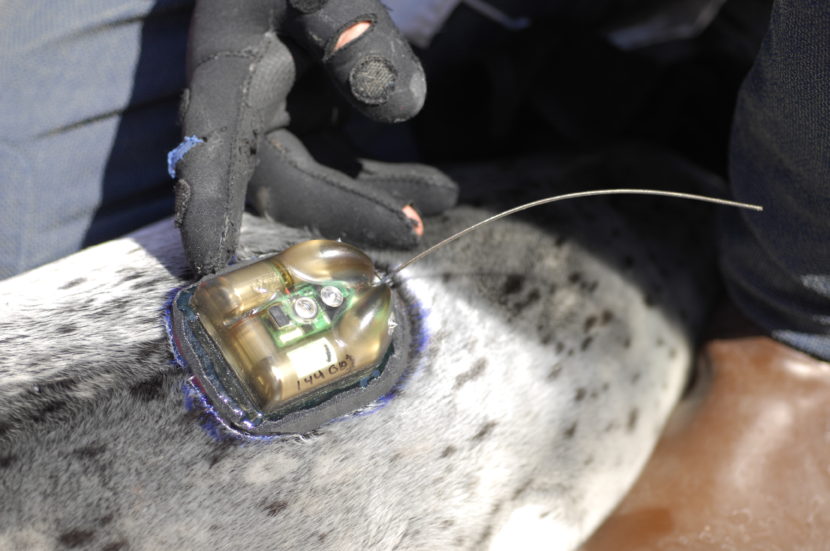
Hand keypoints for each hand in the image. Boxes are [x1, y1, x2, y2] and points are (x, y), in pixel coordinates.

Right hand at [172, 0, 457, 275]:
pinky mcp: (313, 117)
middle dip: (345, 211)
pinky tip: (429, 186)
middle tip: (412, 230)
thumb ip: (351, 26)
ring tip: (443, 196)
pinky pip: (342, 164)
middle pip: (283, 183)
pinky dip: (380, 179)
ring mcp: (282, 118)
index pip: (212, 150)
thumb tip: (401, 109)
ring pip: (320, 181)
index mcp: (226, 74)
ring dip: (375, 199)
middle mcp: (247, 109)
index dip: (208, 208)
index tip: (209, 264)